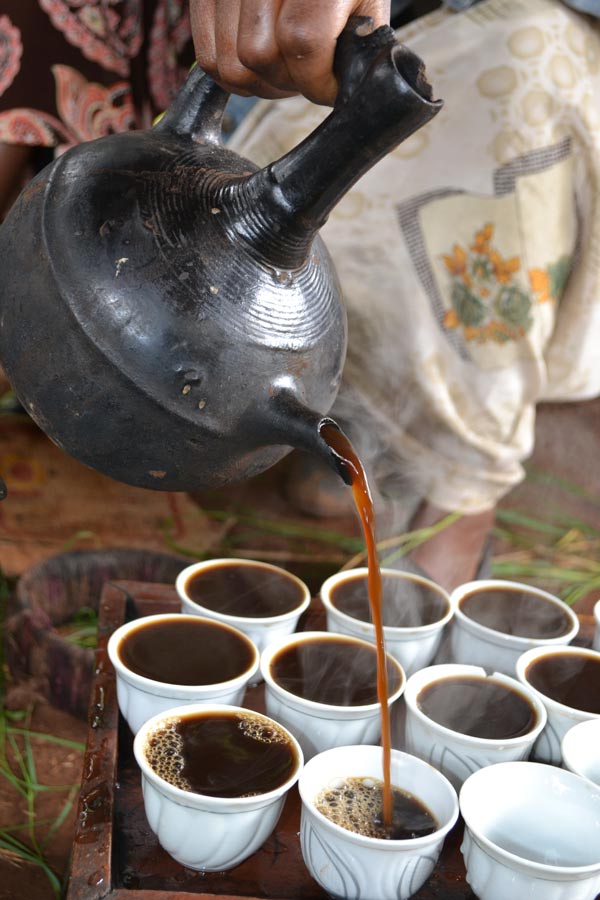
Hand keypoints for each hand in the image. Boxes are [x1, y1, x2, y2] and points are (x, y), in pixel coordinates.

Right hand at [190, 0, 390, 104]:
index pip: (301, 41)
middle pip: (258, 55)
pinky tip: (261, 63)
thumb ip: (356, 48)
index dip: (315, 80)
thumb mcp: (364, 5)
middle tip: (304, 73)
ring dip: (260, 81)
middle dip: (285, 81)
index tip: (328, 87)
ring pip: (230, 65)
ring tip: (284, 65)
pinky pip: (208, 58)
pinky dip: (234, 74)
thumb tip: (339, 89)